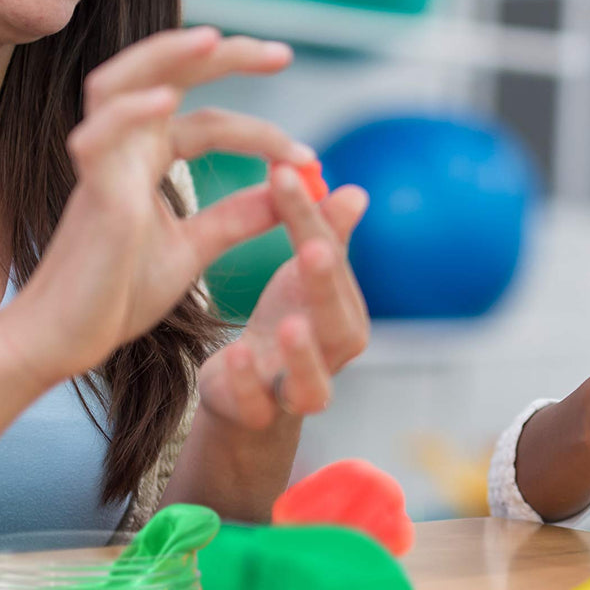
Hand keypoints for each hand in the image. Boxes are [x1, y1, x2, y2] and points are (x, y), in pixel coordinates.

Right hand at [6, 27, 307, 381]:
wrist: (68, 340)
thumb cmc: (118, 293)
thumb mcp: (195, 248)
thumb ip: (238, 217)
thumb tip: (290, 191)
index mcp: (147, 160)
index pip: (208, 121)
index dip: (262, 133)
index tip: (310, 158)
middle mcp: (122, 150)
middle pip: (165, 75)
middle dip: (222, 56)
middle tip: (282, 52)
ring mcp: (100, 166)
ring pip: (119, 84)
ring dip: (165, 56)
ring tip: (214, 40)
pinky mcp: (89, 194)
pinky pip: (98, 138)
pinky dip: (131, 113)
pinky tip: (166, 100)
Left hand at [196, 165, 370, 427]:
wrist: (251, 395)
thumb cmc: (285, 325)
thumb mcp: (302, 278)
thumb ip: (324, 236)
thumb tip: (355, 191)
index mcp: (346, 313)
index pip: (331, 259)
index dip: (311, 218)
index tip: (285, 174)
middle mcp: (333, 353)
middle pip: (339, 322)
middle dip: (326, 285)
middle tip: (312, 247)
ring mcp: (300, 390)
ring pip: (313, 381)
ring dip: (302, 353)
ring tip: (289, 324)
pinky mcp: (260, 414)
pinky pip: (259, 406)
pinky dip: (249, 383)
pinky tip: (234, 353)